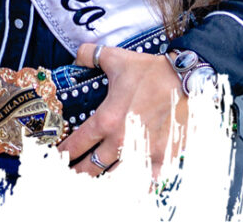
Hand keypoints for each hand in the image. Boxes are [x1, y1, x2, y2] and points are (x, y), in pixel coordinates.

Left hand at [58, 44, 187, 179]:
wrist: (184, 79)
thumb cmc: (150, 70)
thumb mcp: (117, 58)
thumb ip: (91, 55)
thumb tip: (76, 55)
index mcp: (107, 119)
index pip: (77, 143)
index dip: (64, 151)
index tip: (57, 154)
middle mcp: (120, 140)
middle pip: (91, 167)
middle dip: (77, 171)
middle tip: (69, 173)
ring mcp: (140, 151)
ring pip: (113, 177)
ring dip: (102, 179)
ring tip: (94, 180)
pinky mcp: (159, 157)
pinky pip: (143, 181)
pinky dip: (134, 186)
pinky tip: (128, 187)